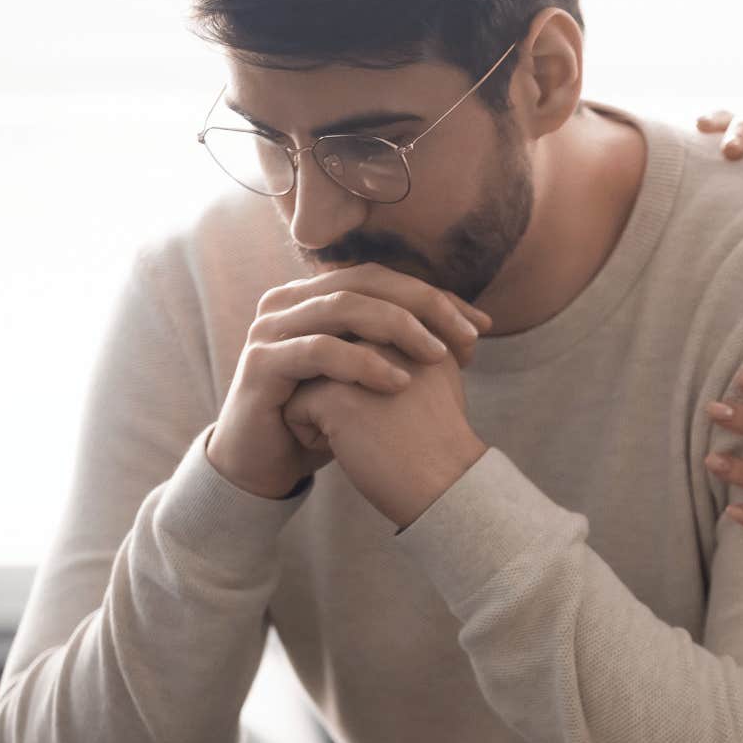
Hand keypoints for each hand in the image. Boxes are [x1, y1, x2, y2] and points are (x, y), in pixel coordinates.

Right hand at [207, 263, 491, 500]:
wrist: (266, 464)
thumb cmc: (325, 417)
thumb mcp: (372, 374)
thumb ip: (405, 343)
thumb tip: (475, 324)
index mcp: (316, 294)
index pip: (384, 279)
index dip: (434, 297)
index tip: (482, 327)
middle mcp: (289, 301)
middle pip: (366, 282)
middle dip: (424, 305)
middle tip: (467, 336)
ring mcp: (270, 329)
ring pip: (343, 308)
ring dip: (398, 328)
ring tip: (438, 356)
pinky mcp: (261, 364)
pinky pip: (318, 351)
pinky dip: (362, 363)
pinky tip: (398, 382)